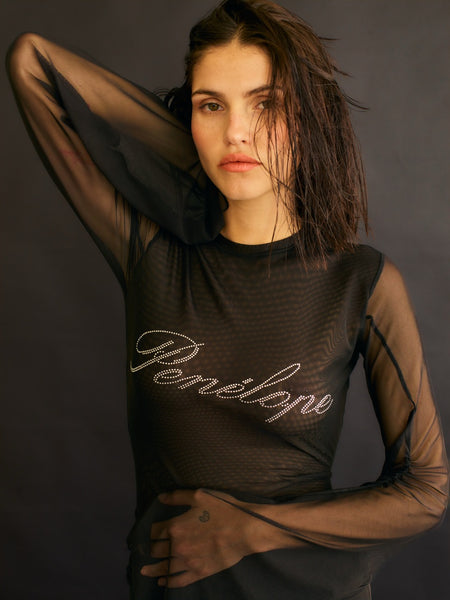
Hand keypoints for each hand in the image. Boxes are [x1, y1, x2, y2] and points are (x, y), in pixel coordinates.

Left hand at [140, 488, 256, 587]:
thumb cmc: (223, 510)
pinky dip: (168, 583)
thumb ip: (177, 497)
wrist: (244, 530)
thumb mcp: (199, 496)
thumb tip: (160, 497)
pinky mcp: (199, 572)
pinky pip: (179, 581)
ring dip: (152, 570)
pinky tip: (162, 582)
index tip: (147, 532)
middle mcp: (177, 547)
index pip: (154, 532)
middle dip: (149, 550)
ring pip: (164, 568)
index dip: (149, 532)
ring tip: (144, 571)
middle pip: (156, 551)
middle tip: (144, 551)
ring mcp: (188, 562)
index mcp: (175, 527)